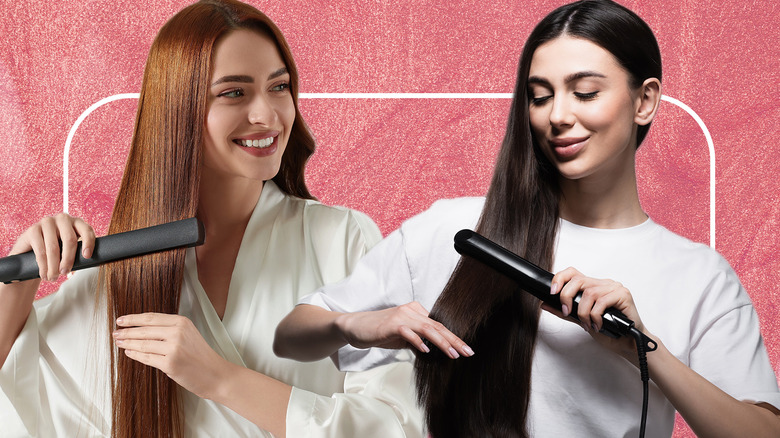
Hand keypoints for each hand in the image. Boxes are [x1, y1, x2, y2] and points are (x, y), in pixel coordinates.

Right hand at [10, 213, 94, 281]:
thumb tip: (98, 262)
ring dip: (54, 266)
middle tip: (65, 272)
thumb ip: (81, 252)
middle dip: (68, 259)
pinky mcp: (33, 229)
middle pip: (70, 239)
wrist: (31, 252)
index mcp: (76, 222)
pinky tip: (44, 274)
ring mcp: (47, 222)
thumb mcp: (70, 249)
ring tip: (53, 277)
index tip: (87, 256)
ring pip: (54, 247)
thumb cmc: (56, 252)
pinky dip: (43, 265)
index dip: (88, 243)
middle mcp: (63, 219)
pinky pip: (40, 250)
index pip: (87, 230)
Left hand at [113, 313, 227, 399]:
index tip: (121, 320)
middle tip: (115, 333)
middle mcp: (177, 332)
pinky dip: (135, 355)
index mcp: (182, 322)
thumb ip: (170, 329)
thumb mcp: (189, 335)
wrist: (215, 374)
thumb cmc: (201, 356)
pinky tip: (129, 352)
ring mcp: (173, 348)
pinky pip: (146, 358)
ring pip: (143, 343)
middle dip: (126, 331)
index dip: (133, 318)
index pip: (151, 317)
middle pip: (144, 329)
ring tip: (119, 343)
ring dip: (128, 343)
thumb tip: (143, 329)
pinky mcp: (170, 363)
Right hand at [334, 301, 473, 358]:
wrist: (356, 327)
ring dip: (442, 342)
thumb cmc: (379, 332)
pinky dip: (418, 341)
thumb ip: (418, 341)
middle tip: (468, 352)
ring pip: (427, 328)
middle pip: (438, 326)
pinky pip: (408, 332)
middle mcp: (411, 311)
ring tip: (453, 353)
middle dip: (454, 340)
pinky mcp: (391, 324)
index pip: (439, 326)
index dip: (454, 338)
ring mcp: (401, 316)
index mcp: (416, 312)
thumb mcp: (403, 338)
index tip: (466, 349)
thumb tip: (434, 351)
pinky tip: (426, 350)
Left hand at [545, 267, 648, 358]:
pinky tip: (598, 325)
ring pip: (589, 293)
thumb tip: (545, 304)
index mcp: (593, 286)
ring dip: (583, 312)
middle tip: (567, 312)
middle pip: (578, 280)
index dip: (560, 278)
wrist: (628, 343)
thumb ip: (564, 311)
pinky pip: (602, 301)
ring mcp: (614, 288)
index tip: (552, 292)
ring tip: (587, 325)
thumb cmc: (608, 331)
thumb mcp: (581, 319)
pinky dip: (595, 316)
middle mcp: (604, 283)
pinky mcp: (623, 295)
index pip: (573, 272)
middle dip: (567, 297)